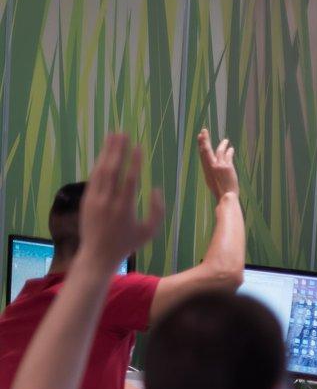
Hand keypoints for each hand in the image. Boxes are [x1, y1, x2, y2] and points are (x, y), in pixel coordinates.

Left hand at [78, 134, 164, 270]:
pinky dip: (99, 164)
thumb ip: (157, 210)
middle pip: (112, 170)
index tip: (138, 147)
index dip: (134, 162)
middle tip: (122, 133)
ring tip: (112, 137)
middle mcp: (108, 201)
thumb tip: (155, 188)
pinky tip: (104, 155)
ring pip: (100, 171)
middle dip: (118, 150)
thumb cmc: (127, 243)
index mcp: (124, 209)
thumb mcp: (150, 231)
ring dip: (107, 152)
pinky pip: (93, 178)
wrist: (98, 254)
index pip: (130, 179)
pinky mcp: (86, 200)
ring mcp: (95, 200)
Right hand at [197, 128, 238, 199]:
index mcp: (206, 171)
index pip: (203, 155)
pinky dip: (229, 151)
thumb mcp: (213, 182)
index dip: (201, 146)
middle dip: (204, 140)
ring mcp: (218, 166)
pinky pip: (228, 156)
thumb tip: (214, 167)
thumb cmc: (220, 193)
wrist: (226, 197)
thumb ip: (213, 173)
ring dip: (222, 144)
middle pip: (206, 150)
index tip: (200, 138)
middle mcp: (210, 167)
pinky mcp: (227, 167)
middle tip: (203, 130)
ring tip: (226, 140)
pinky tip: (231, 148)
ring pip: (219, 151)